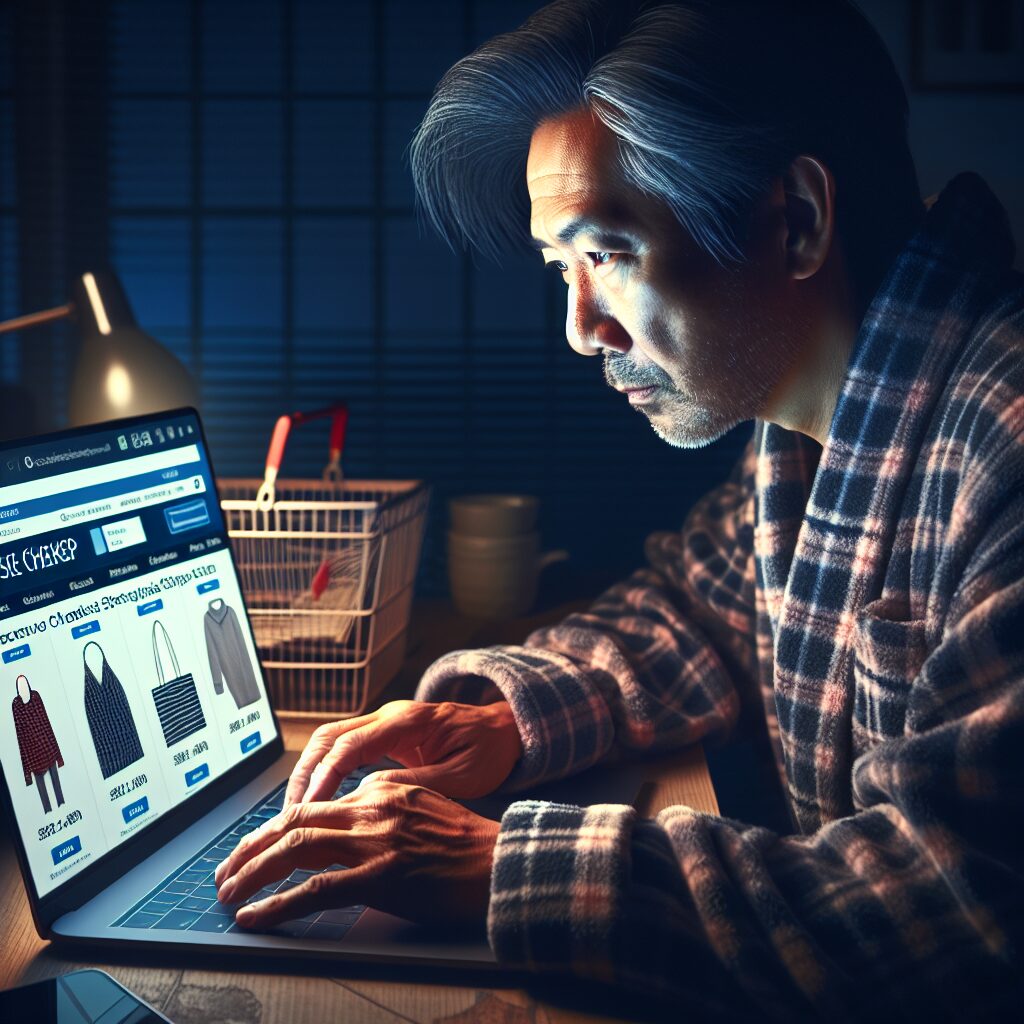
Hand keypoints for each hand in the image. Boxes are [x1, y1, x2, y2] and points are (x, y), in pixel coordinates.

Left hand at [214, 779, 498, 929]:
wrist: (501, 863)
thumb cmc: (467, 844)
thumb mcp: (422, 806)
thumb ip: (383, 808)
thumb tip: (346, 827)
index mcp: (381, 788)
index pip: (315, 805)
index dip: (276, 829)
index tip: (256, 849)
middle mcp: (372, 807)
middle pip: (294, 820)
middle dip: (251, 846)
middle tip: (225, 871)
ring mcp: (375, 842)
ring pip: (295, 849)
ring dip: (253, 872)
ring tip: (228, 893)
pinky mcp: (380, 877)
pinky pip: (315, 891)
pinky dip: (278, 904)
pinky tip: (256, 916)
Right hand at [284, 699, 522, 805]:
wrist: (504, 729)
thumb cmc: (487, 751)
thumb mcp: (461, 775)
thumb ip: (417, 784)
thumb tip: (371, 798)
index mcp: (407, 722)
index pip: (350, 745)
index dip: (324, 777)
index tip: (308, 808)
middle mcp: (389, 715)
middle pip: (328, 736)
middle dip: (305, 773)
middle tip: (290, 813)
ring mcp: (384, 722)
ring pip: (329, 739)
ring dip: (309, 771)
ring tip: (296, 810)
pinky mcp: (383, 733)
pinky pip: (342, 747)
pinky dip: (324, 770)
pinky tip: (317, 800)